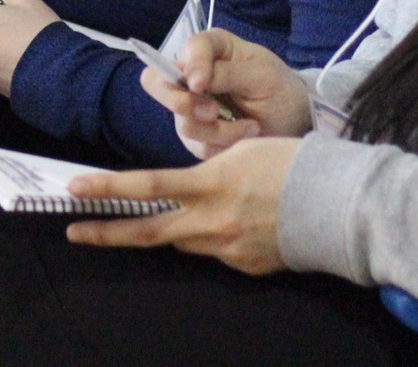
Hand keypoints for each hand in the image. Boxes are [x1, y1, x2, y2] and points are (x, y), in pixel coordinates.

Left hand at [64, 138, 300, 273]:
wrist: (341, 208)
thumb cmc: (295, 165)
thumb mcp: (243, 151)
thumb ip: (208, 172)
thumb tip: (192, 190)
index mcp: (212, 183)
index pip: (148, 186)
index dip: (108, 189)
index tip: (75, 190)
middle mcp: (213, 221)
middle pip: (149, 232)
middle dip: (108, 232)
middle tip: (76, 230)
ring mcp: (228, 249)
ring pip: (183, 240)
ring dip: (170, 229)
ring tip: (174, 215)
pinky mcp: (244, 266)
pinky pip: (215, 251)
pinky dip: (213, 237)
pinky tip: (236, 223)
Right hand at [139, 30, 312, 158]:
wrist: (294, 123)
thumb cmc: (280, 89)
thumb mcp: (262, 76)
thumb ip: (227, 73)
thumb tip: (192, 81)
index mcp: (211, 49)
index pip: (187, 49)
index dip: (191, 67)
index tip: (202, 86)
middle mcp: (193, 75)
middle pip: (157, 83)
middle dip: (182, 104)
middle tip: (212, 113)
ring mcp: (190, 107)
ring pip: (182, 123)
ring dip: (219, 131)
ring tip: (250, 128)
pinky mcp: (196, 136)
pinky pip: (196, 147)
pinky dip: (223, 147)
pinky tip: (244, 138)